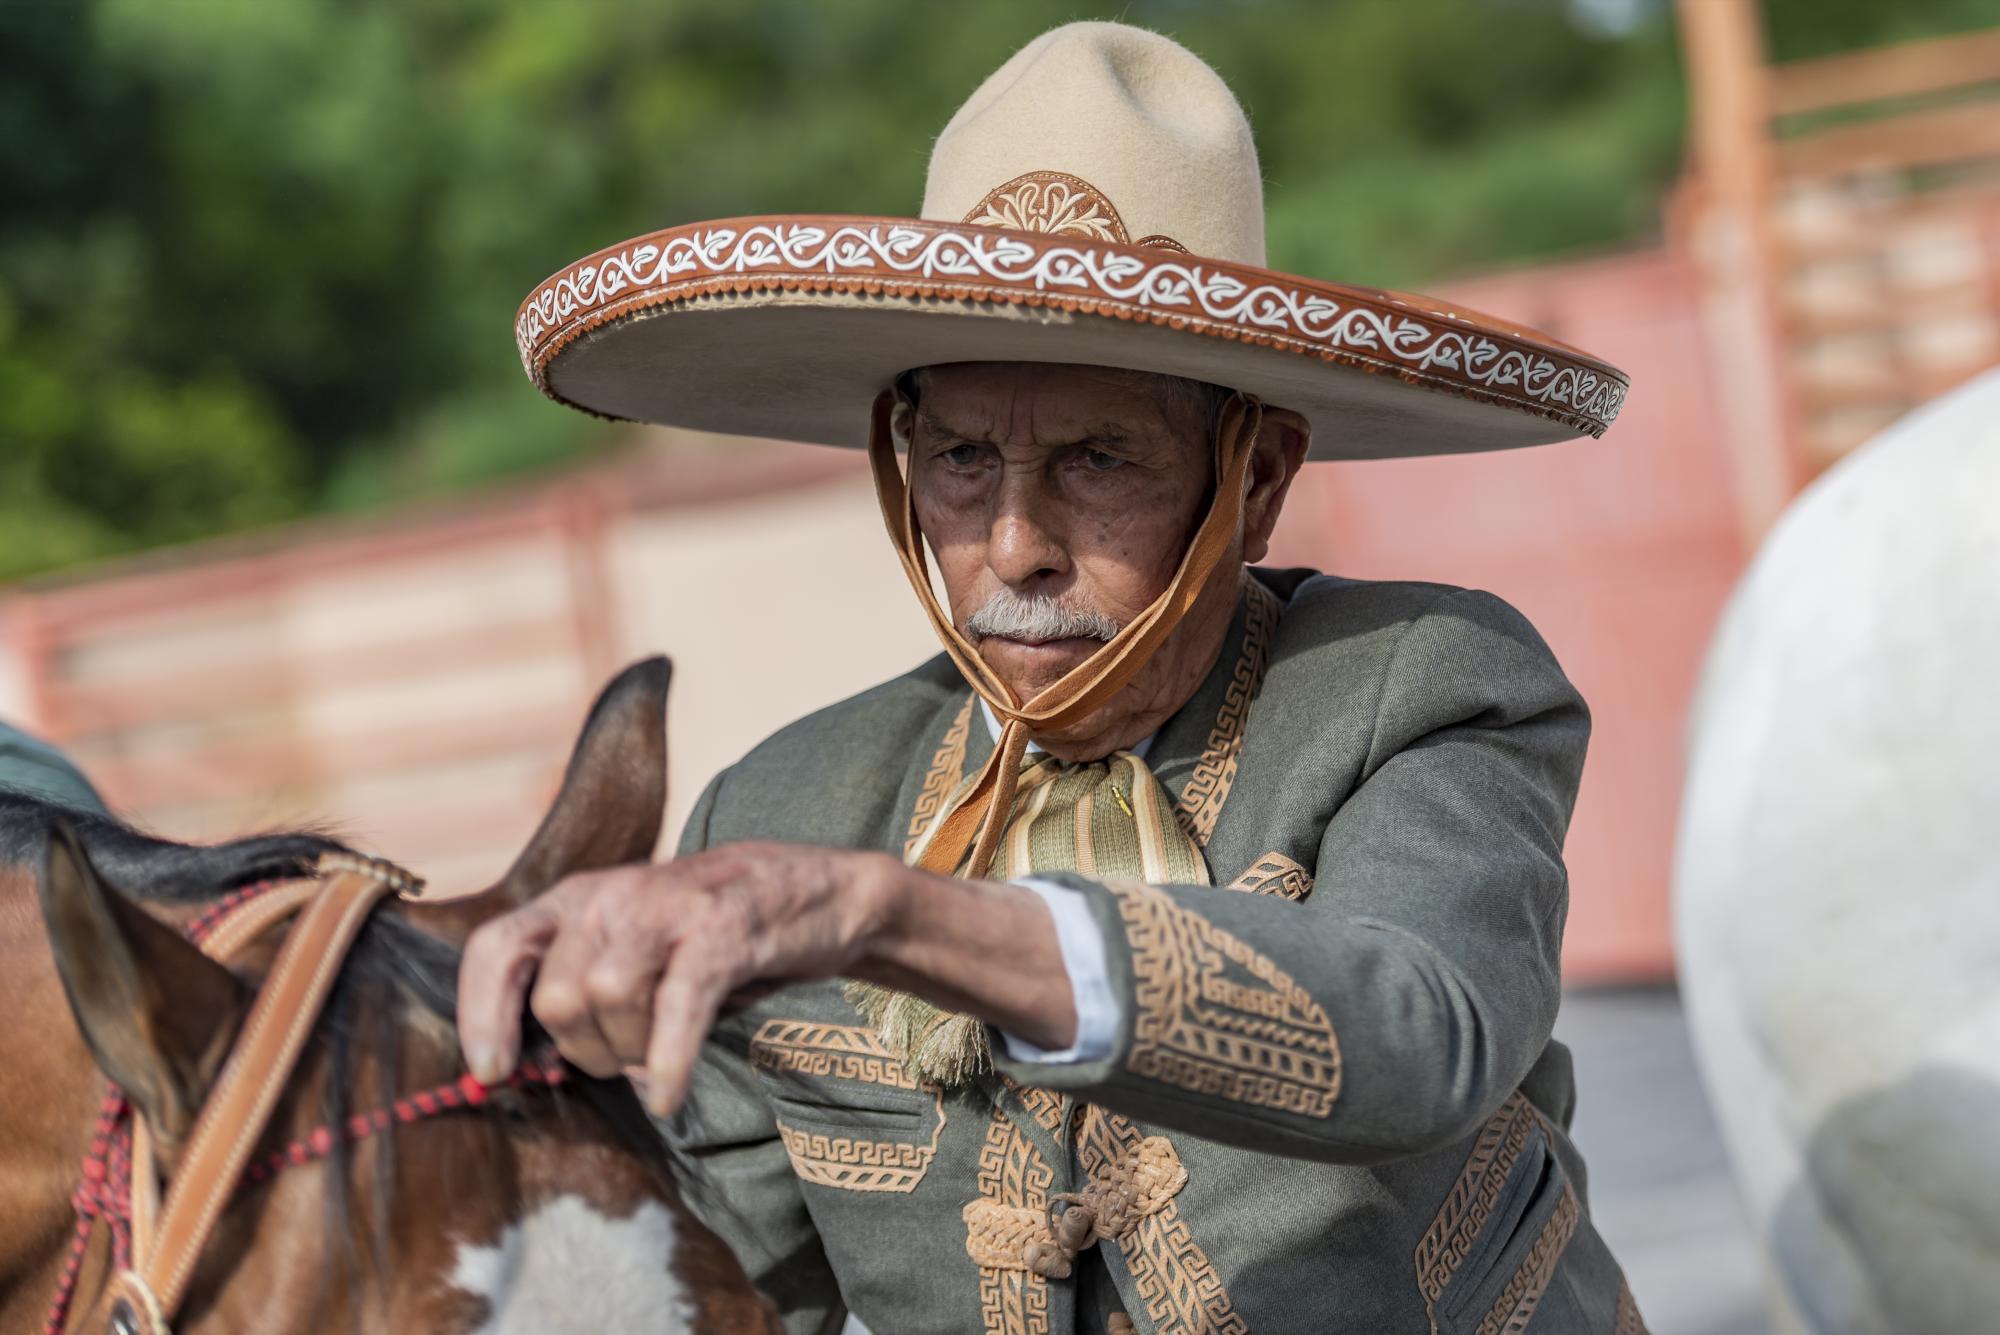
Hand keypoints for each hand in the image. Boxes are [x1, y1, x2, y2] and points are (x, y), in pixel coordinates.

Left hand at [456, 842, 899, 1116]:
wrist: (818, 891)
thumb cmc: (716, 935)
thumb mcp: (635, 947)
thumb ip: (584, 992)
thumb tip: (528, 1071)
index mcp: (579, 898)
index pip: (496, 947)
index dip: (480, 1014)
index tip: (492, 1072)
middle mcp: (612, 894)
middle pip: (557, 996)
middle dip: (585, 1051)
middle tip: (627, 1060)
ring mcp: (667, 907)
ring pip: (606, 999)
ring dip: (631, 1051)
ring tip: (659, 1060)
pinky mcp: (722, 930)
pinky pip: (675, 1006)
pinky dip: (667, 1061)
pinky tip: (669, 1094)